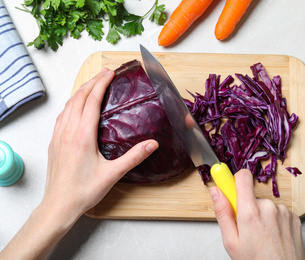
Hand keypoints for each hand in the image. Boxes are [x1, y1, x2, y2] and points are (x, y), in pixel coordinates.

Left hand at [43, 68, 158, 220]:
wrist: (59, 206)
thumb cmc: (83, 191)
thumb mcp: (113, 174)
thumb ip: (134, 157)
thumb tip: (152, 144)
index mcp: (82, 136)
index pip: (91, 101)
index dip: (101, 84)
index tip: (109, 73)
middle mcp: (68, 131)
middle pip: (79, 98)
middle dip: (92, 82)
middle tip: (104, 73)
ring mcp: (58, 136)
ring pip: (68, 105)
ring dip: (81, 91)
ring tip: (92, 84)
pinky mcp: (54, 142)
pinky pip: (62, 115)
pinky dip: (71, 104)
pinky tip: (75, 106)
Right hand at [209, 169, 304, 259]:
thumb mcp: (231, 241)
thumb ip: (222, 212)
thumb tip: (216, 191)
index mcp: (250, 211)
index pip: (243, 176)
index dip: (235, 180)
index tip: (231, 186)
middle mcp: (268, 207)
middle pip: (252, 196)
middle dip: (247, 208)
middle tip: (247, 229)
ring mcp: (284, 211)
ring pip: (266, 206)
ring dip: (263, 216)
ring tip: (263, 237)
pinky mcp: (294, 217)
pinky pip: (279, 212)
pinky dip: (275, 221)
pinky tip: (274, 237)